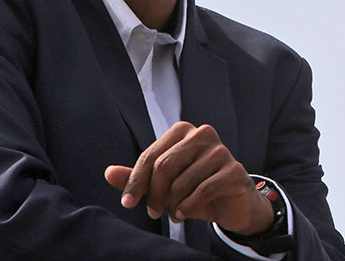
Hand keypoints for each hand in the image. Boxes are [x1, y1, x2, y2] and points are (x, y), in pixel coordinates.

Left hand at [104, 121, 273, 235]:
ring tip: (175, 212)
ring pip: (182, 182)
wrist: (231, 203)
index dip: (136, 181)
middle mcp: (203, 134)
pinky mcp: (235, 171)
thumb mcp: (164, 184)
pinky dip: (188, 208)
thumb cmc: (195, 188)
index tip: (128, 203)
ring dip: (173, 205)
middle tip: (153, 212)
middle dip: (153, 195)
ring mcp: (221, 151)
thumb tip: (109, 173)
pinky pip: (202, 191)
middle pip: (164, 166)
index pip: (151, 156)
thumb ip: (138, 177)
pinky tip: (186, 213)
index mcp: (184, 131)